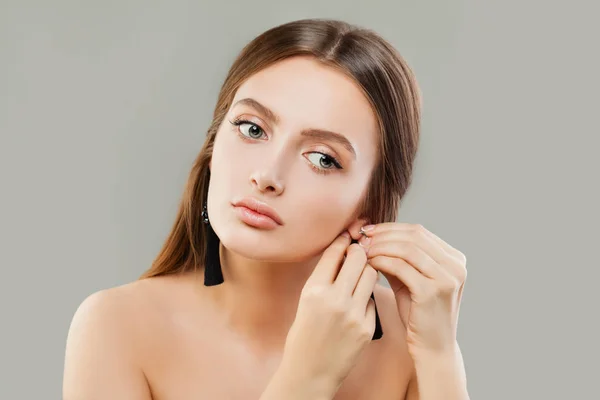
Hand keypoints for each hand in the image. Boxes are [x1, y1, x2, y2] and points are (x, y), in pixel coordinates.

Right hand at [281, 232, 377, 393]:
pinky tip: (358, 303)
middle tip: (358, 253)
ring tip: (360, 275)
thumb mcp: (305, 300)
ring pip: (372, 275)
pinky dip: (367, 296)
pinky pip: (373, 299)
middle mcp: (334, 299)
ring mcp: (353, 314)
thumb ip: (324, 276)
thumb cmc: (304, 333)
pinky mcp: (367, 327)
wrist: (309, 371)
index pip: (335, 252)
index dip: (343, 240)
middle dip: (360, 252)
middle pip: (359, 258)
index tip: (348, 235)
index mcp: (314, 289)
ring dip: (367, 270)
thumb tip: (344, 250)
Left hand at [352, 223, 466, 357]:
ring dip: (380, 246)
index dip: (389, 228)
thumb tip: (371, 236)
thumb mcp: (410, 280)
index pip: (418, 231)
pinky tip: (369, 263)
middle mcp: (456, 265)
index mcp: (454, 258)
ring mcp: (447, 278)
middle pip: (413, 236)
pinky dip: (382, 261)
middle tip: (361, 238)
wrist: (432, 348)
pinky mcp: (433, 291)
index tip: (367, 230)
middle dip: (383, 234)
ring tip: (362, 250)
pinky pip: (402, 266)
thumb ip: (397, 258)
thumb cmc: (419, 315)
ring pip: (407, 248)